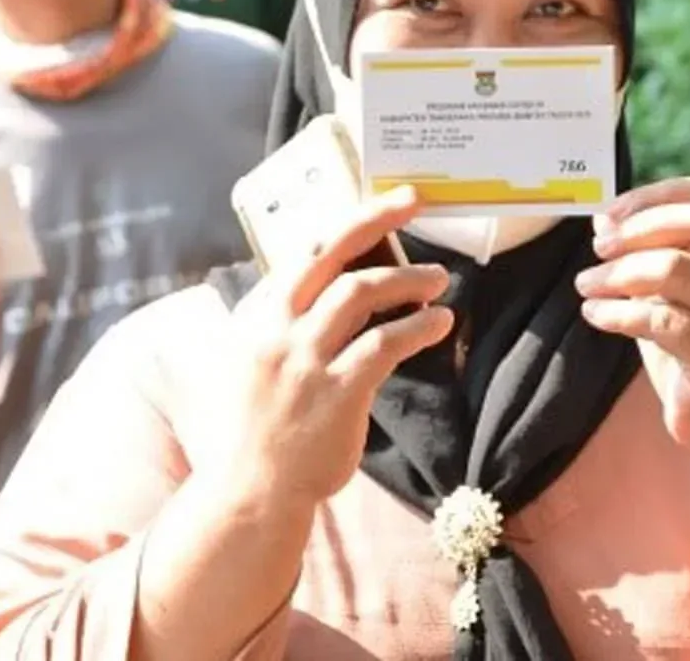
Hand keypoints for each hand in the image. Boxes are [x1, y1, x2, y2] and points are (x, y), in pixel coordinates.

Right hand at [215, 187, 454, 507]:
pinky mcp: (338, 391)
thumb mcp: (249, 359)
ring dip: (408, 279)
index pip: (302, 252)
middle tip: (411, 200)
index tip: (376, 206)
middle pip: (331, 255)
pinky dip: (419, 327)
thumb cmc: (254, 426)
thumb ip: (279, 322)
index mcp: (255, 315)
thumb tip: (321, 286)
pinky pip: (386, 343)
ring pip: (362, 292)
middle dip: (375, 218)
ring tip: (439, 280)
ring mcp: (306, 358)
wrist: (252, 488)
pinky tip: (440, 323)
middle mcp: (276, 327)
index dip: (343, 224)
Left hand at [574, 176, 689, 458]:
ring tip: (586, 286)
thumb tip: (601, 221)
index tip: (610, 214)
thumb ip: (652, 256)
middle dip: (637, 229)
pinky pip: (661, 320)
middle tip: (598, 248)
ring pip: (674, 268)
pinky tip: (594, 315)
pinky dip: (616, 313)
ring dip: (616, 274)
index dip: (655, 195)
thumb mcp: (679, 296)